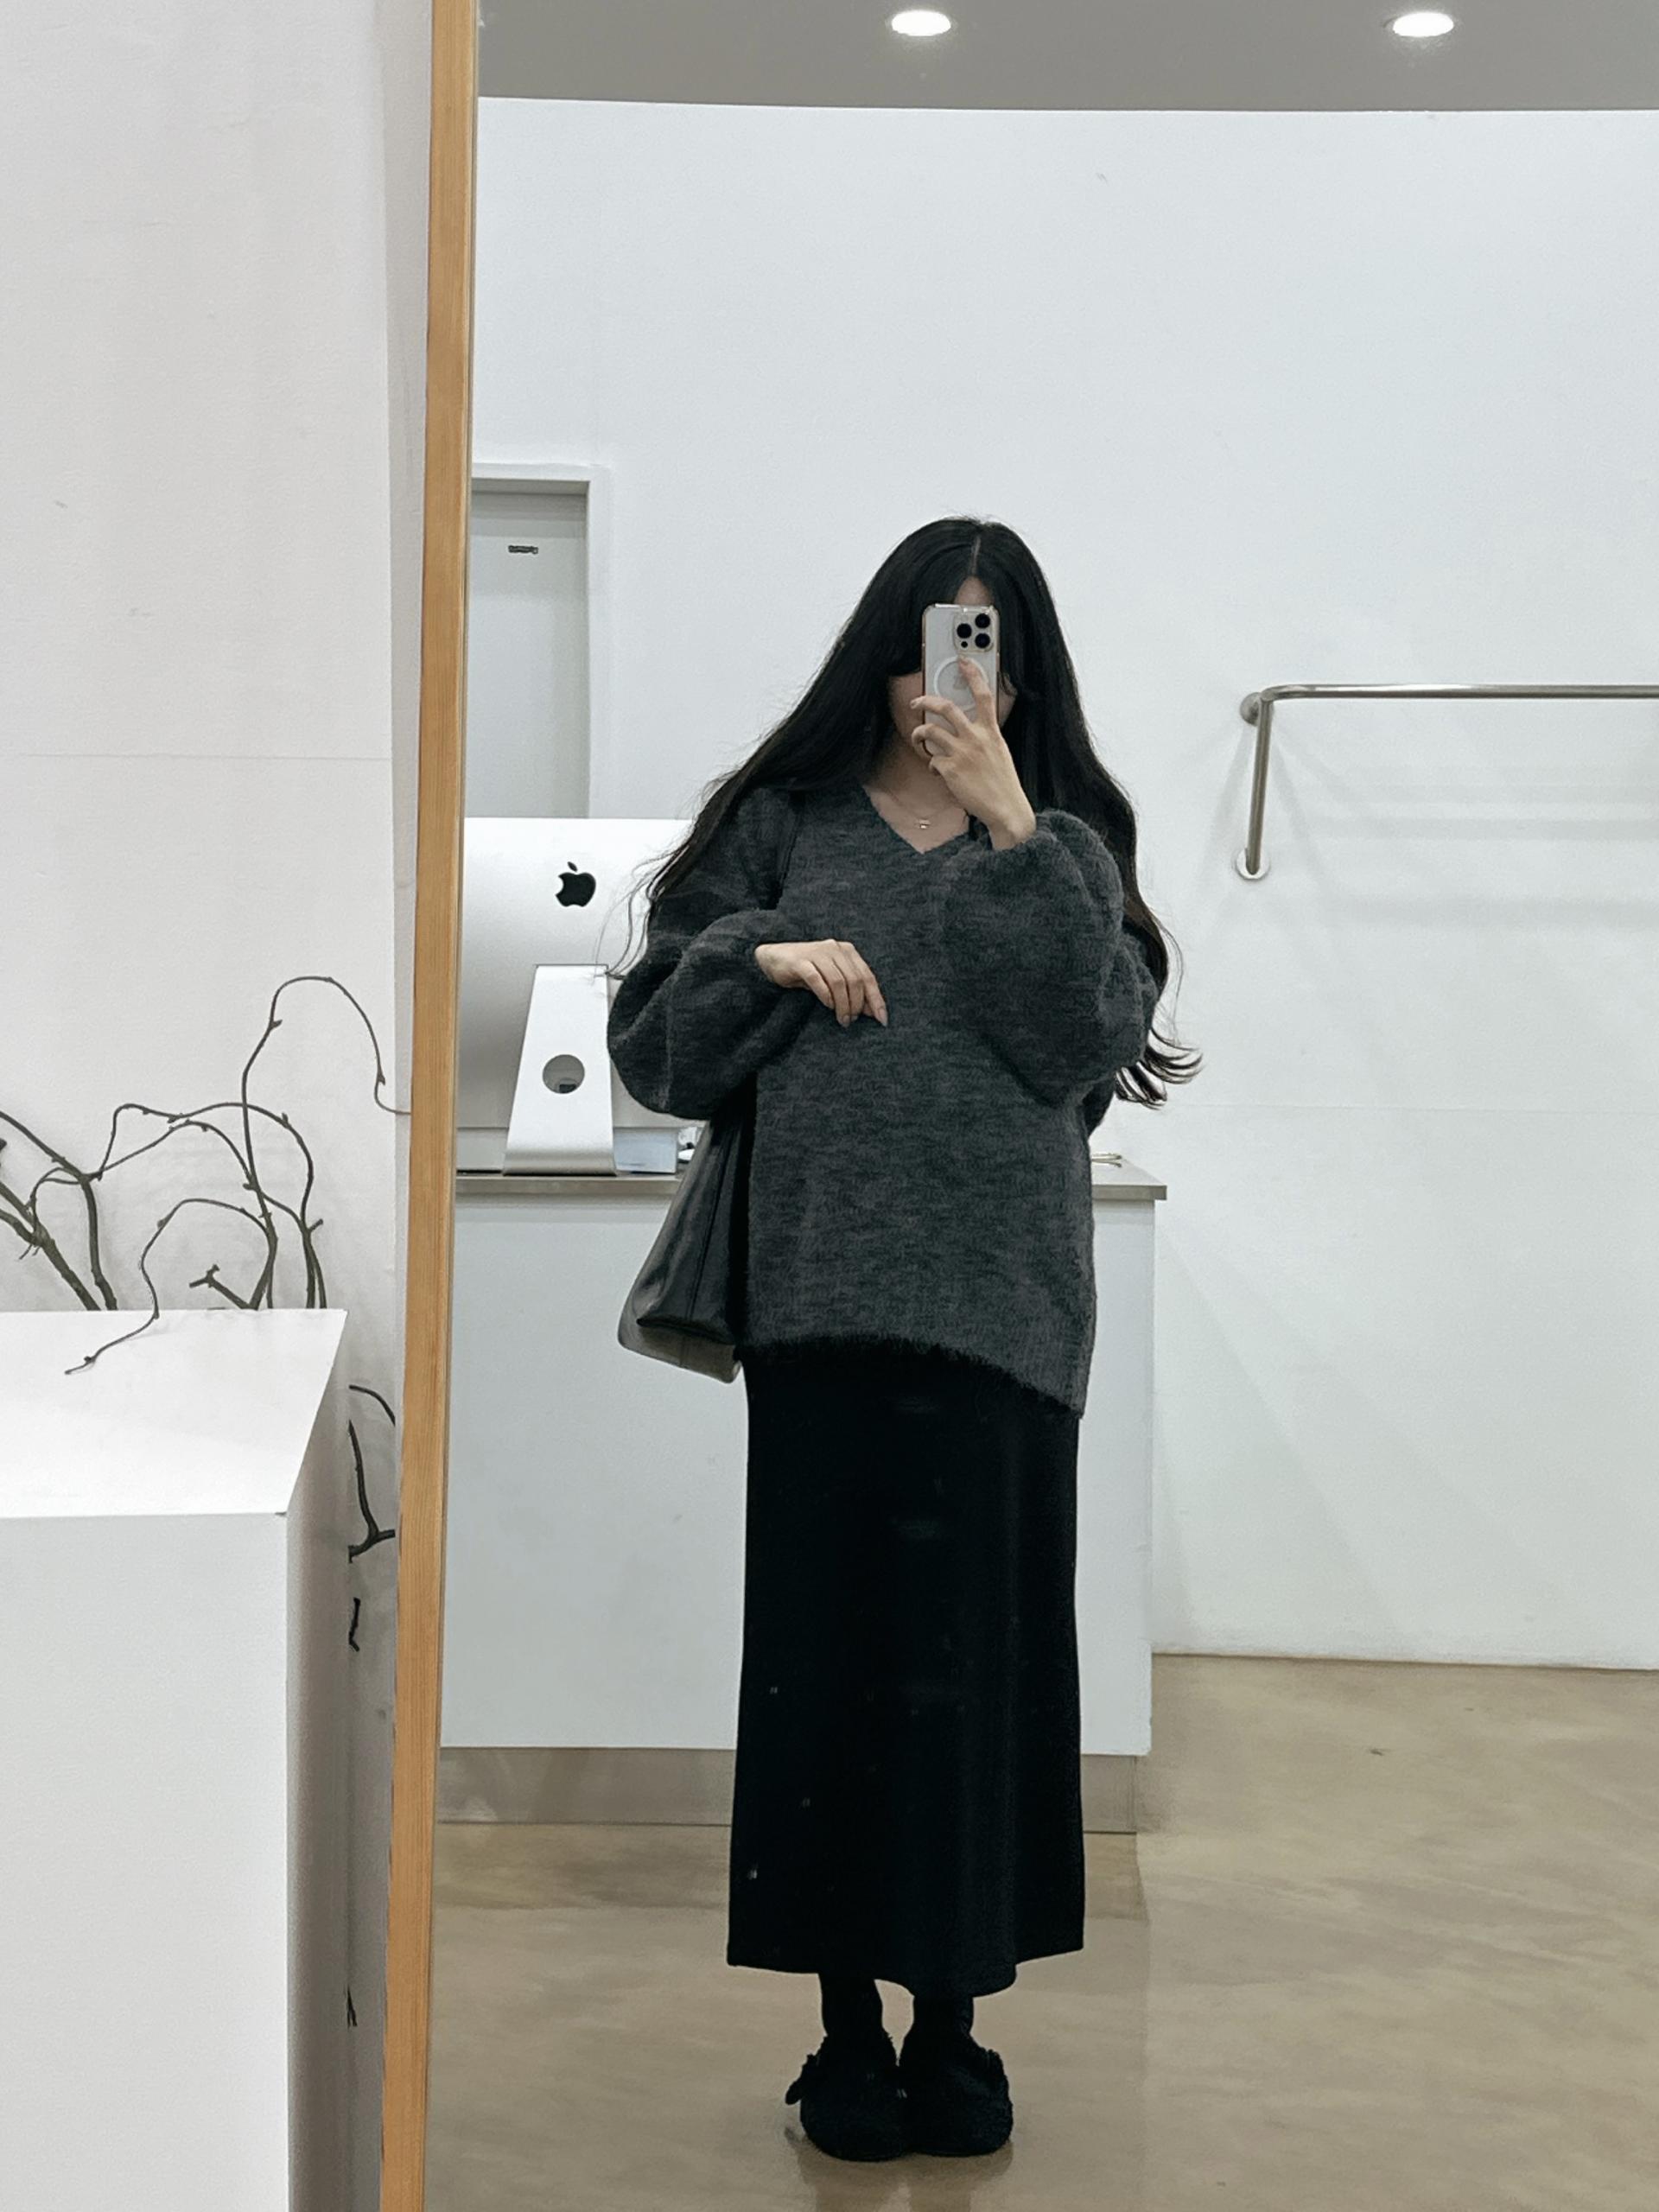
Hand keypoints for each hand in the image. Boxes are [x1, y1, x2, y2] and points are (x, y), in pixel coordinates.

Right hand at [753, 938, 887, 1026]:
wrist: (774, 958)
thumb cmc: (807, 971)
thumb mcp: (832, 980)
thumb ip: (852, 991)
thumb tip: (872, 1012)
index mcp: (847, 951)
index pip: (868, 977)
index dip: (876, 1000)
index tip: (882, 1020)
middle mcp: (835, 948)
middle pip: (855, 980)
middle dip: (857, 1005)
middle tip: (851, 1020)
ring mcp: (817, 953)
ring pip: (838, 982)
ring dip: (842, 1004)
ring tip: (842, 1019)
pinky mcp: (800, 961)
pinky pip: (817, 980)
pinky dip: (825, 995)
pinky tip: (827, 1006)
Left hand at [910, 657, 1036, 845]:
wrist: (1007, 810)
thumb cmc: (1003, 784)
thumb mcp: (999, 752)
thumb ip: (984, 738)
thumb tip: (964, 732)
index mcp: (991, 732)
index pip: (984, 695)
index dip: (973, 674)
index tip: (964, 660)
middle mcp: (976, 738)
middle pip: (946, 708)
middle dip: (926, 700)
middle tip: (916, 701)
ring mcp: (962, 753)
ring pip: (930, 731)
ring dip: (919, 733)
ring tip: (918, 738)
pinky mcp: (950, 769)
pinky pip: (932, 760)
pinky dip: (932, 765)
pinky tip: (939, 772)